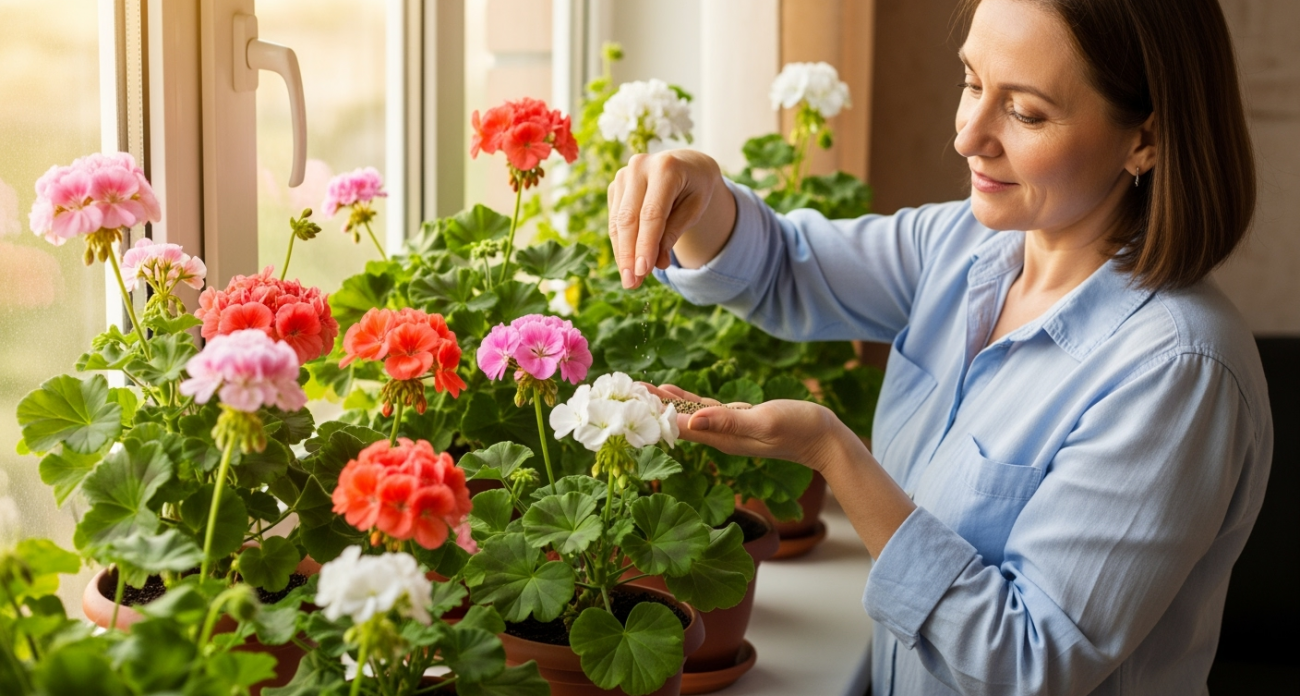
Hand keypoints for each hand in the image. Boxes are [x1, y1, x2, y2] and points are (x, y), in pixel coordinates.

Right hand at [607, 150, 734, 288]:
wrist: (686, 165)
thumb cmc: (696, 188)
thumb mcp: (695, 209)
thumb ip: (674, 233)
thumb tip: (657, 264)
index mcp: (665, 168)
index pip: (652, 214)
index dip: (645, 244)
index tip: (642, 271)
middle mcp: (639, 167)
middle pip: (629, 219)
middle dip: (629, 254)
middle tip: (632, 284)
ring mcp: (623, 175)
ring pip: (618, 222)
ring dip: (622, 254)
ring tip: (630, 281)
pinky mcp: (615, 187)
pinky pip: (614, 221)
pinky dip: (620, 245)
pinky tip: (627, 264)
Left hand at [642, 383, 844, 470]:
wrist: (824, 438)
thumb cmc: (799, 429)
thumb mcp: (764, 422)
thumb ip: (730, 421)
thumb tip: (692, 421)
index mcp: (723, 438)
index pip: (678, 428)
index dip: (653, 416)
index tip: (630, 404)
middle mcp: (721, 436)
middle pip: (677, 422)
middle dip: (652, 408)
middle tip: (625, 392)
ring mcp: (729, 429)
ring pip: (689, 415)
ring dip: (665, 403)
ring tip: (641, 390)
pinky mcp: (739, 420)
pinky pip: (705, 410)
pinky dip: (687, 401)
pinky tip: (676, 393)